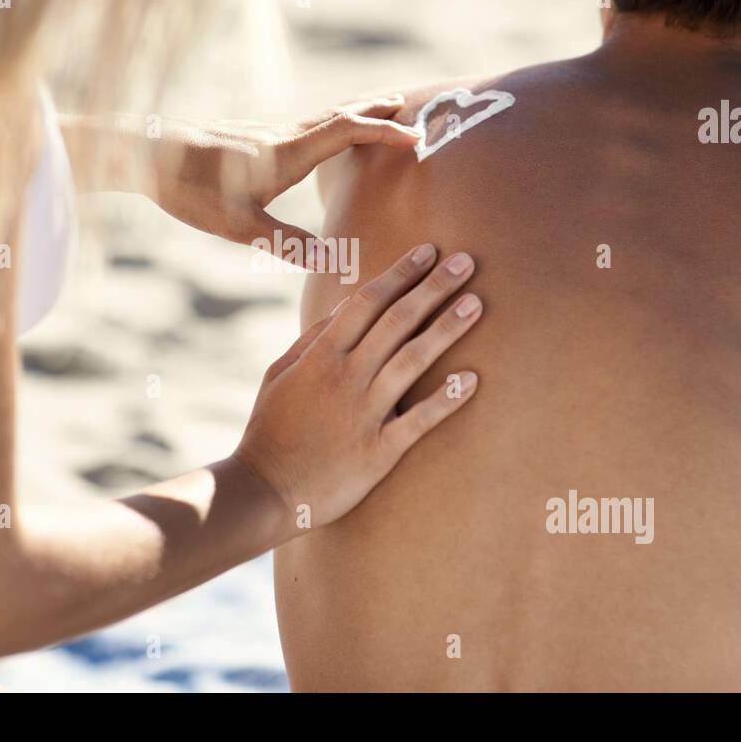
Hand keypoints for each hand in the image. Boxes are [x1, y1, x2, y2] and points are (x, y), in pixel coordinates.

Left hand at [147, 96, 420, 267]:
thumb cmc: (190, 189)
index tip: (418, 138)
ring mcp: (266, 131)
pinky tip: (320, 139)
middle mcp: (283, 135)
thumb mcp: (239, 226)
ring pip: (322, 116)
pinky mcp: (250, 136)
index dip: (386, 133)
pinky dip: (329, 123)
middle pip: (342, 113)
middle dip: (379, 113)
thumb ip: (287, 243)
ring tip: (377, 116)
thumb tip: (330, 260)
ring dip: (355, 114)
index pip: (350, 131)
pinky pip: (304, 124)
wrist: (142, 152)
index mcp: (289, 153)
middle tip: (412, 113)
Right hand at [233, 243, 482, 528]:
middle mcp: (345, 378)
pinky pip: (418, 421)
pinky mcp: (378, 452)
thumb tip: (345, 307)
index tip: (429, 250)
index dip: (400, 273)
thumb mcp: (279, 374)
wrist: (263, 490)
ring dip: (446, 330)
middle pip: (396, 321)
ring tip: (477, 304)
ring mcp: (363, 414)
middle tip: (467, 262)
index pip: (367, 301)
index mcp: (321, 356)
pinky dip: (446, 400)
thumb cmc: (270, 430)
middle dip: (433, 288)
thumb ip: (313, 339)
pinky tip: (473, 380)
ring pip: (412, 361)